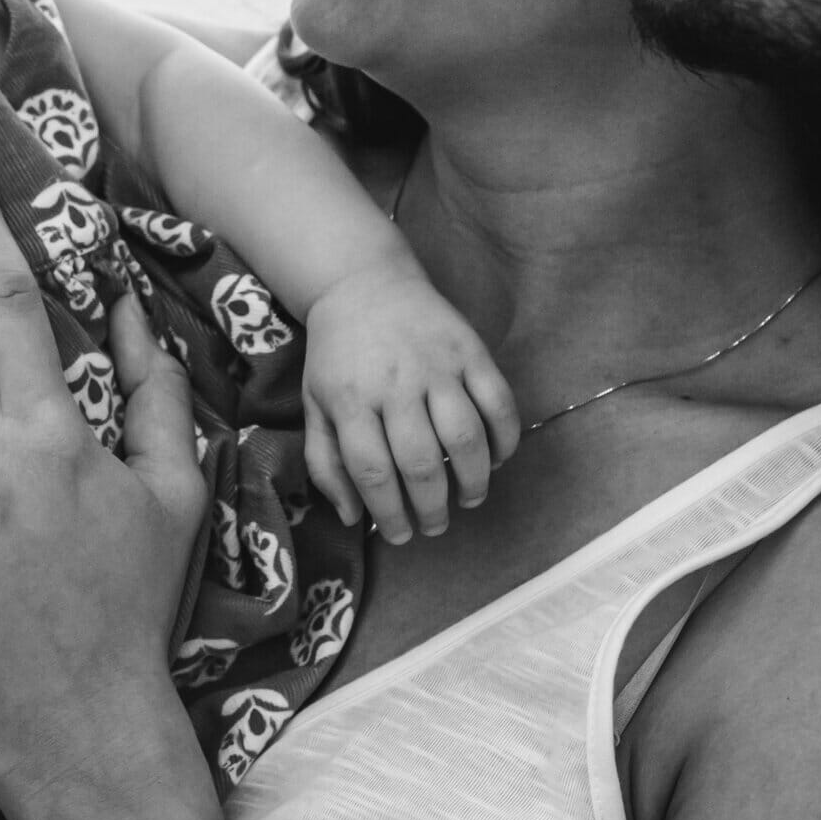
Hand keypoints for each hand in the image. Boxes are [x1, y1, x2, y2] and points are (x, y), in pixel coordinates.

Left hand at [302, 266, 520, 543]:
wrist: (365, 283)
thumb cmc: (337, 355)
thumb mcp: (315, 405)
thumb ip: (326, 462)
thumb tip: (352, 517)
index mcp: (350, 400)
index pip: (373, 472)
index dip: (390, 514)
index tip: (402, 536)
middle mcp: (395, 384)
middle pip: (421, 462)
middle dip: (432, 508)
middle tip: (436, 526)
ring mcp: (437, 365)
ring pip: (465, 437)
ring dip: (473, 480)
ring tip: (470, 501)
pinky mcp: (471, 349)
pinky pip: (498, 401)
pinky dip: (504, 438)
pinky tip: (496, 460)